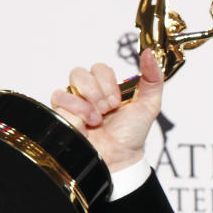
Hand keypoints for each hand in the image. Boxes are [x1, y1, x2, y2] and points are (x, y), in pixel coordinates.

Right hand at [51, 49, 163, 171]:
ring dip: (87, 100)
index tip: (118, 100)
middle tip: (108, 108)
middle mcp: (88, 94)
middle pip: (80, 72)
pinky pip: (59, 100)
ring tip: (98, 118)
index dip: (107, 81)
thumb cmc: (132, 134)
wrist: (120, 158)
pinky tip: (87, 123)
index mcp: (107, 88)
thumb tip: (148, 53)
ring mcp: (73, 105)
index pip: (99, 68)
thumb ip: (153, 79)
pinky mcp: (61, 116)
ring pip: (69, 84)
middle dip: (97, 90)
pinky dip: (75, 110)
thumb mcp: (149, 105)